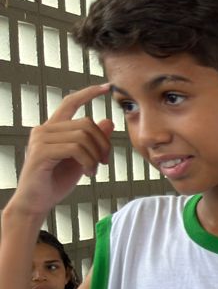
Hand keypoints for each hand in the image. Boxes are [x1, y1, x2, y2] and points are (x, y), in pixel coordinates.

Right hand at [11, 84, 113, 218]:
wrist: (38, 201)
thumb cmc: (57, 180)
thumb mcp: (82, 158)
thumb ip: (93, 140)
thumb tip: (108, 121)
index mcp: (53, 128)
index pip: (69, 102)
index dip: (87, 93)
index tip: (106, 87)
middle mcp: (44, 129)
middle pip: (87, 124)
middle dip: (104, 144)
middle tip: (105, 162)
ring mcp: (40, 140)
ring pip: (83, 136)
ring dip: (96, 156)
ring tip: (94, 170)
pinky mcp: (40, 152)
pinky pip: (75, 149)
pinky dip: (88, 162)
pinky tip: (89, 173)